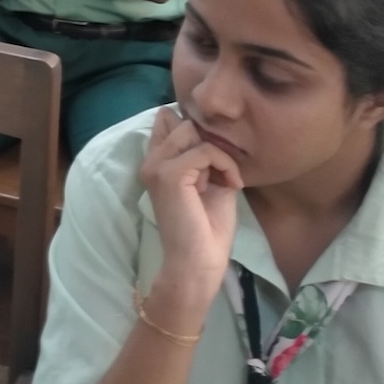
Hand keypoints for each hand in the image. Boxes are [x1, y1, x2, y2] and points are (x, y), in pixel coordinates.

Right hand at [140, 106, 240, 313]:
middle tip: (222, 171)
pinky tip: (232, 185)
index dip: (195, 129)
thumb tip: (207, 131)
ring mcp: (157, 166)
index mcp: (157, 162)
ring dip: (219, 153)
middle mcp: (151, 160)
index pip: (166, 120)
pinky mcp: (170, 174)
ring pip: (192, 131)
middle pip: (182, 121)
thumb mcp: (208, 181)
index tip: (215, 157)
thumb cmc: (207, 228)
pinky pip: (205, 150)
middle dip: (209, 141)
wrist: (199, 263)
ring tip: (227, 178)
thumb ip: (203, 155)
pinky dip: (225, 164)